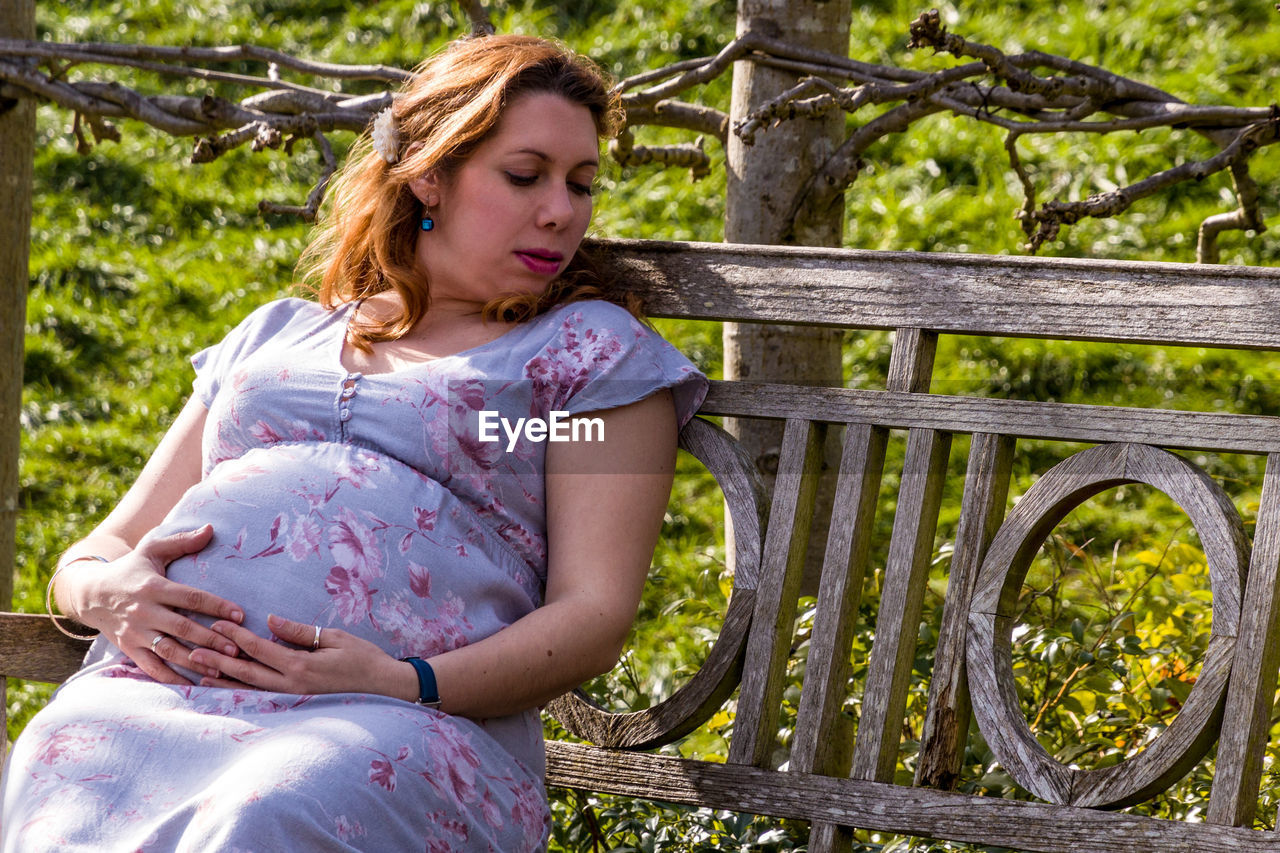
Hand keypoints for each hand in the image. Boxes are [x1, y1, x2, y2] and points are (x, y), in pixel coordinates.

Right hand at [64, 524, 244, 684]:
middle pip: (182, 628)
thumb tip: (211, 529)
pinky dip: (172, 678)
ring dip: (195, 662)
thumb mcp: (152, 550)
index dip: (216, 606)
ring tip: (221, 669)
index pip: (190, 598)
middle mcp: (144, 612)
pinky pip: (151, 668)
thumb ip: (182, 541)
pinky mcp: (129, 649)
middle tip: (238, 648)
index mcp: (154, 588)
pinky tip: (193, 685)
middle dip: (211, 639)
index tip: (240, 615)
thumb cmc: (130, 569)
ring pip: (169, 651)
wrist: (90, 593)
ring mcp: (136, 633)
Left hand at [189, 614, 415, 701]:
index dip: (236, 635)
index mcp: (300, 665)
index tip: (215, 623)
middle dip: (216, 659)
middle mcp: (290, 686)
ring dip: (220, 679)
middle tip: (189, 648)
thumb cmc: (363, 658)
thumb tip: (271, 621)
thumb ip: (300, 632)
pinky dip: (238, 691)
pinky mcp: (294, 703)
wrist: (383, 687)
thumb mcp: (334, 638)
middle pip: (245, 671)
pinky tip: (222, 687)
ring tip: (195, 670)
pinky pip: (260, 696)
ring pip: (248, 688)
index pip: (259, 648)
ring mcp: (291, 698)